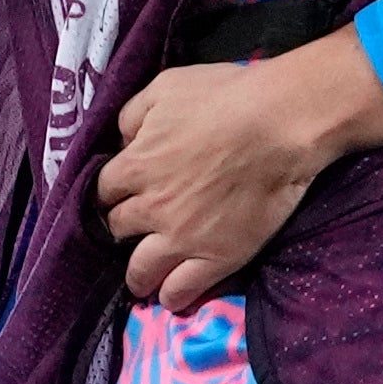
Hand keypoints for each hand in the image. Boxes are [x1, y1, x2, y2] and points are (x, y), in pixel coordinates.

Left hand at [98, 35, 382, 305]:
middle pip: (119, 229)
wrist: (279, 124)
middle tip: (137, 230)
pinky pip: (180, 290)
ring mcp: (181, 238)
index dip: (112, 194)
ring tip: (143, 279)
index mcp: (135, 165)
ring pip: (140, 269)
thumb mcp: (166, 87)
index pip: (103, 191)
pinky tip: (171, 297)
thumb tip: (122, 140)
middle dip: (123, 229)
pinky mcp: (215, 258)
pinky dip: (171, 296)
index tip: (122, 196)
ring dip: (137, 274)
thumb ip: (133, 114)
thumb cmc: (226, 97)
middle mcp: (149, 207)